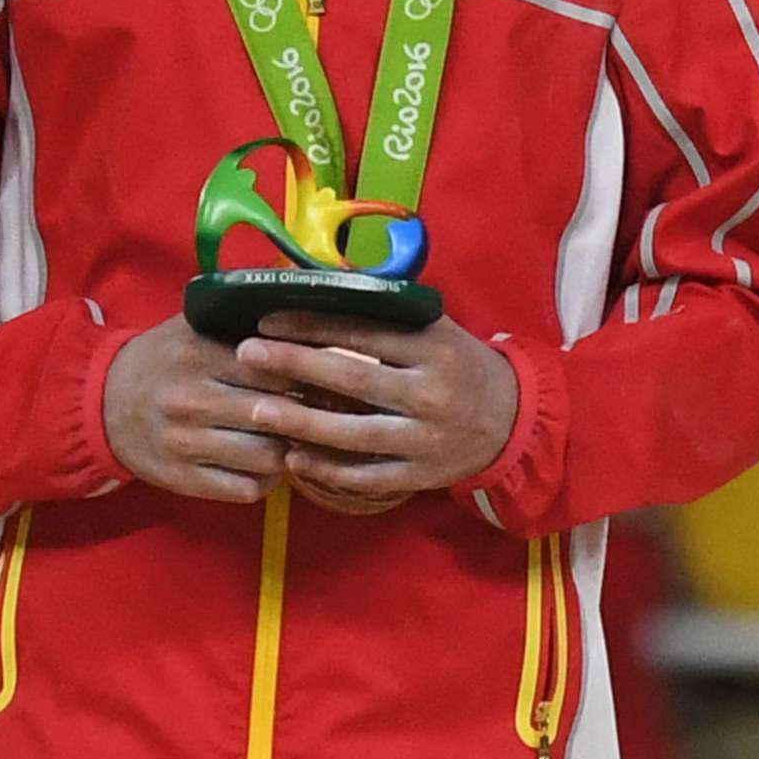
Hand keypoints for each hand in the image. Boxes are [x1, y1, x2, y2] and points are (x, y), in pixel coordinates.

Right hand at [103, 314, 317, 505]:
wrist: (102, 401)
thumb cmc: (165, 360)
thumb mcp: (194, 327)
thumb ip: (242, 321)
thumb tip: (309, 315)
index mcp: (197, 356)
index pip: (275, 369)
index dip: (307, 376)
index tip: (320, 378)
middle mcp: (189, 400)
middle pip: (276, 415)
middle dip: (306, 415)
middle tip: (320, 413)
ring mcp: (184, 444)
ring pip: (267, 456)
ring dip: (291, 451)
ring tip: (295, 439)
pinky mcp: (182, 479)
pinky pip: (246, 489)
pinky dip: (267, 480)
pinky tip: (268, 465)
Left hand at [228, 317, 521, 513]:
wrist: (511, 420)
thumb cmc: (458, 365)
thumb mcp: (437, 329)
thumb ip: (388, 312)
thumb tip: (321, 282)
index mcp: (433, 350)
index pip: (364, 333)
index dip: (312, 325)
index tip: (267, 321)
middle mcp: (431, 394)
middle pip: (353, 379)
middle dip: (294, 365)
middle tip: (247, 354)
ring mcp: (425, 438)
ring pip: (354, 433)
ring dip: (301, 421)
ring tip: (257, 410)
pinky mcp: (421, 475)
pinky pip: (368, 476)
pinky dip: (328, 470)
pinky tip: (293, 458)